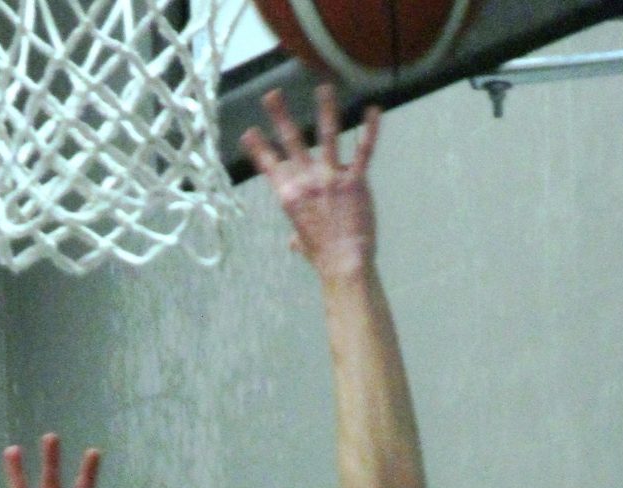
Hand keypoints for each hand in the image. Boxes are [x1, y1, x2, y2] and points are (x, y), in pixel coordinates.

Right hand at [242, 84, 378, 281]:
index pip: (269, 166)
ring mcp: (331, 178)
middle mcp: (307, 181)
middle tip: (271, 95)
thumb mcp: (303, 243)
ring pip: (328, 135)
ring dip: (325, 109)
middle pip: (291, 142)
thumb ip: (297, 237)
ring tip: (323, 88)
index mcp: (289, 196)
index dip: (258, 148)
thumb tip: (293, 243)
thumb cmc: (322, 256)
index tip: (249, 132)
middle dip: (280, 116)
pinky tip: (373, 110)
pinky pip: (364, 150)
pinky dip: (370, 130)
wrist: (344, 264)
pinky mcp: (355, 180)